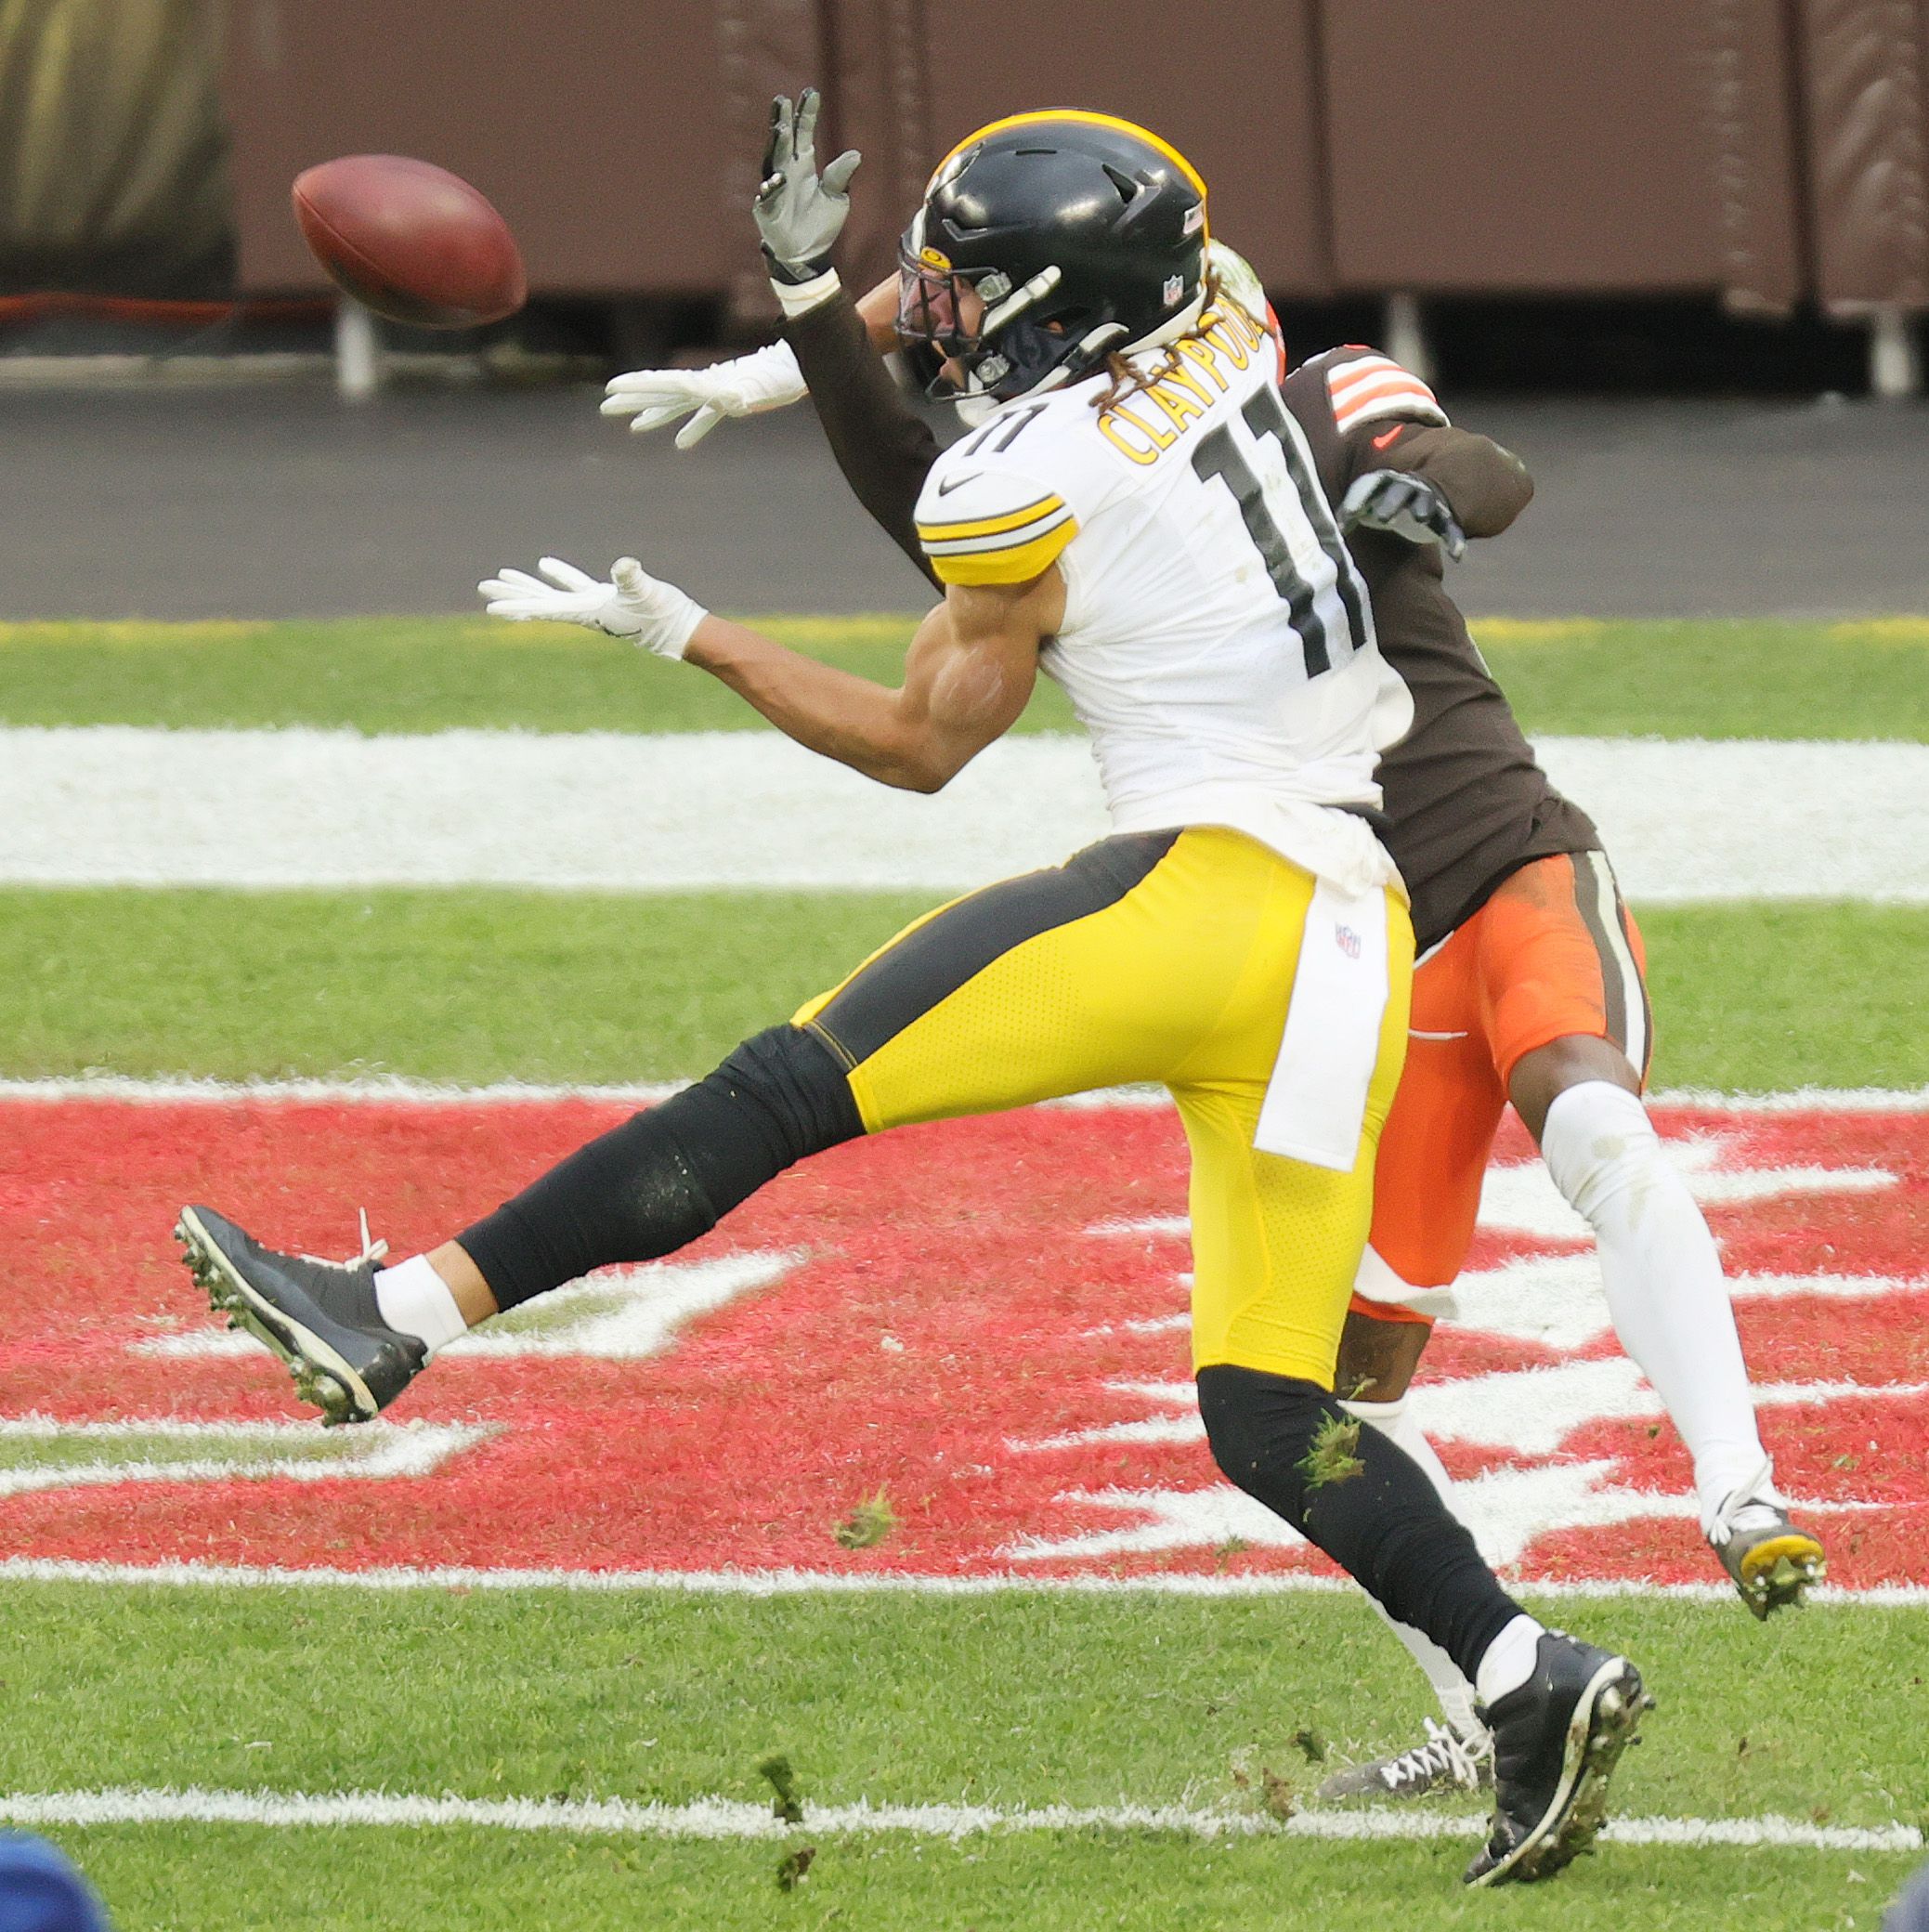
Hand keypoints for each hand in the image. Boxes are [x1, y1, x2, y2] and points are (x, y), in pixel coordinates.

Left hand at [478, 556, 707, 658]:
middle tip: (482, 588)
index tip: (491, 606)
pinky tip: (544, 566)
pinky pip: (573, 585)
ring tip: (502, 576)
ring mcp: (593, 605)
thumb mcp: (647, 593)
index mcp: (587, 611)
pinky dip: (558, 576)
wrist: (682, 630)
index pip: (545, 608)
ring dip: (527, 585)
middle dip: (511, 594)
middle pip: (539, 602)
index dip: (518, 605)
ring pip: (551, 593)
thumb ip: (633, 579)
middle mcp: (584, 611)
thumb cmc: (663, 614)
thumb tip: (624, 564)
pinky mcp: (605, 598)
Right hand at [600, 342, 806, 448]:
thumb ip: (743, 396)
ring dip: (654, 415)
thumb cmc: (778, 378)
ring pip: (676, 405)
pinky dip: (690, 430)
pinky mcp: (727, 403)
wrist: (794, 371)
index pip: (663, 383)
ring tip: (633, 427)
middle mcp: (704, 385)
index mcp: (703, 382)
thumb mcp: (759, 389)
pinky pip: (703, 418)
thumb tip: (732, 401)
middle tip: (605, 405)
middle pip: (661, 392)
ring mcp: (714, 393)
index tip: (612, 388)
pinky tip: (678, 445)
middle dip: (633, 400)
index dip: (637, 386)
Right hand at [756, 88, 859, 284]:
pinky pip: (768, 197)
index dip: (806, 114)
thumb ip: (841, 176)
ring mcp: (774, 189)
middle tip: (783, 100)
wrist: (809, 254)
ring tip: (780, 128)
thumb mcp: (837, 198)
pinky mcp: (766, 209)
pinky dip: (772, 188)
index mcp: (804, 164)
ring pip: (773, 162)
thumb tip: (856, 154)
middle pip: (784, 141)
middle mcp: (787, 171)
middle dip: (783, 120)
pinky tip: (777, 180)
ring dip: (776, 146)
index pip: (804, 133)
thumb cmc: (821, 224)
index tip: (811, 93)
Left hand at [1341, 469, 1466, 559]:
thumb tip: (1332, 530)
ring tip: (1421, 517)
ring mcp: (1428, 503)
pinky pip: (1451, 529)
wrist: (1430, 484)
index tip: (1347, 514)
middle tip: (1382, 517)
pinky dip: (1455, 540)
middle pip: (1399, 494)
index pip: (1371, 487)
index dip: (1359, 500)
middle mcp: (1408, 491)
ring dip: (1423, 509)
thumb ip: (1353, 513)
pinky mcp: (1445, 518)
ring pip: (1426, 505)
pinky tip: (1458, 555)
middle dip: (1391, 503)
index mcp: (1387, 485)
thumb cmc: (1389, 500)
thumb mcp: (1371, 500)